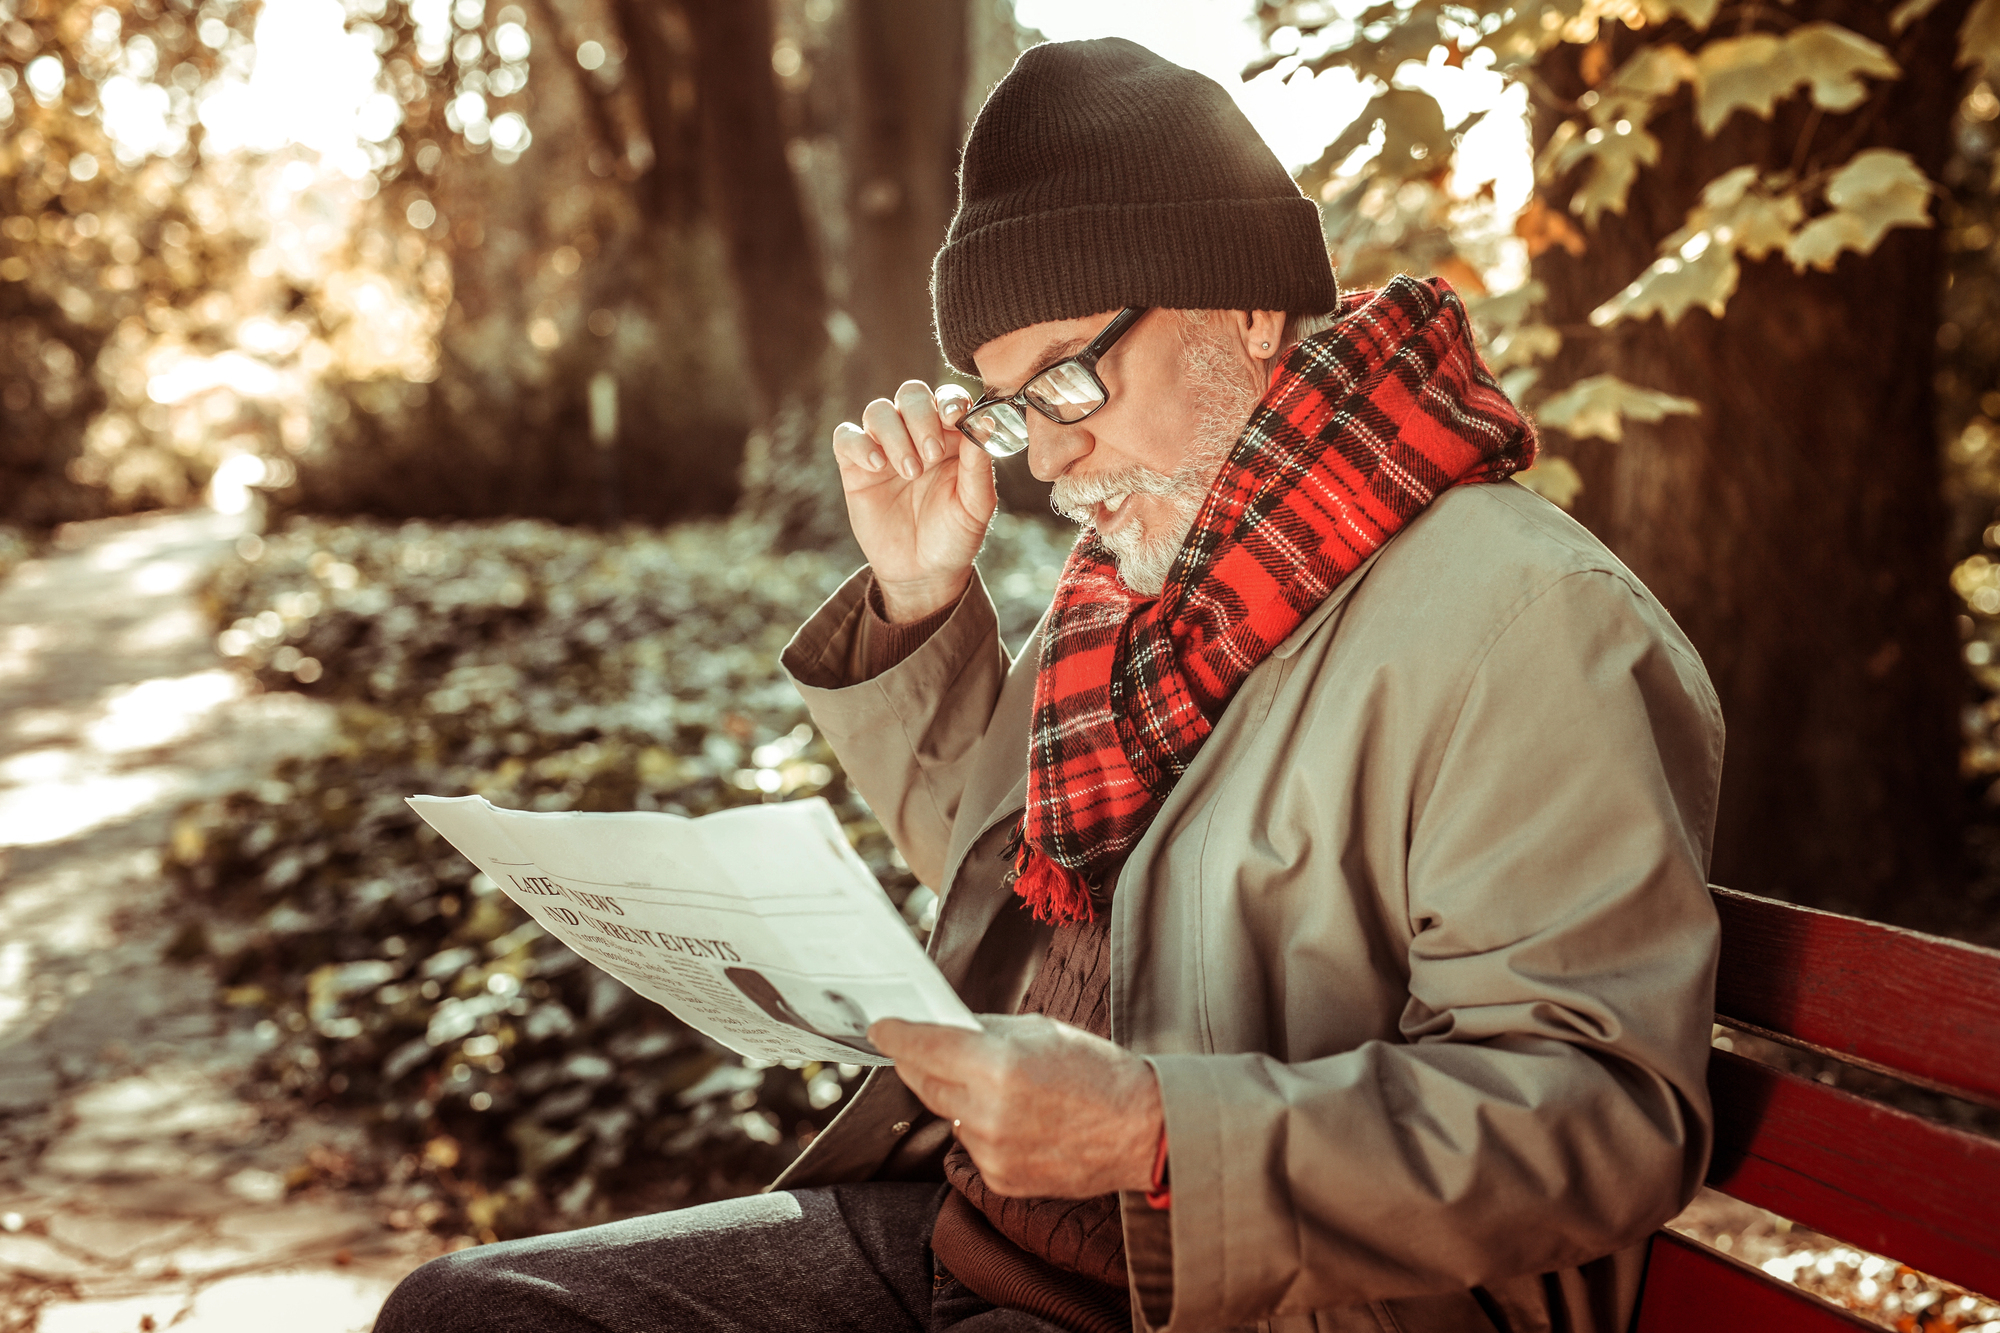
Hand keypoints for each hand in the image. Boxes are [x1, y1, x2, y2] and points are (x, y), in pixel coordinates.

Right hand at [831, 381, 995, 621]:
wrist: (923, 573)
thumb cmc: (955, 536)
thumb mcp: (976, 505)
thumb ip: (979, 464)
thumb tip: (984, 422)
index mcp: (951, 437)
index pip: (947, 398)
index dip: (949, 400)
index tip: (954, 418)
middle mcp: (916, 435)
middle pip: (911, 394)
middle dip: (921, 417)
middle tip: (932, 455)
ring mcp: (884, 449)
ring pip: (878, 411)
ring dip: (894, 435)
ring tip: (910, 472)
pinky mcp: (856, 468)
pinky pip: (846, 437)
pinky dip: (860, 444)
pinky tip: (877, 467)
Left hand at [869, 1013, 1162, 1198]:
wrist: (1142, 1131)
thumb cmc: (1098, 1072)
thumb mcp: (1040, 1031)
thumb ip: (986, 1031)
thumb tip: (945, 1026)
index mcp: (998, 1067)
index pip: (924, 1047)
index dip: (896, 1035)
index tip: (881, 1028)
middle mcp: (987, 1113)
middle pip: (924, 1083)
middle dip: (919, 1062)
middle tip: (920, 1047)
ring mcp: (992, 1152)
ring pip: (948, 1115)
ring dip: (956, 1096)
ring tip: (995, 1085)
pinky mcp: (1000, 1180)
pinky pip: (971, 1144)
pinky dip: (980, 1127)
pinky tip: (1014, 1118)